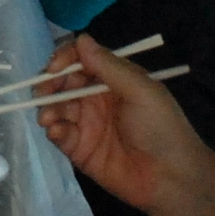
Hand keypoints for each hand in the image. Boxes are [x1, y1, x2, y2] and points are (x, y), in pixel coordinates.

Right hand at [35, 32, 208, 213]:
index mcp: (112, 80)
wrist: (172, 177)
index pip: (81, 60)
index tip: (54, 69)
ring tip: (48, 116)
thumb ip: (109, 66)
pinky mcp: (80, 150)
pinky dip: (52, 129)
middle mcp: (96, 98)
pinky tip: (56, 130)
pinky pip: (59, 134)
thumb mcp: (141, 90)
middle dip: (49, 84)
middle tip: (42, 92)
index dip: (64, 60)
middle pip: (62, 83)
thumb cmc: (161, 127)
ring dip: (47, 107)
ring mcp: (86, 124)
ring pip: (56, 107)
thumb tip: (81, 38)